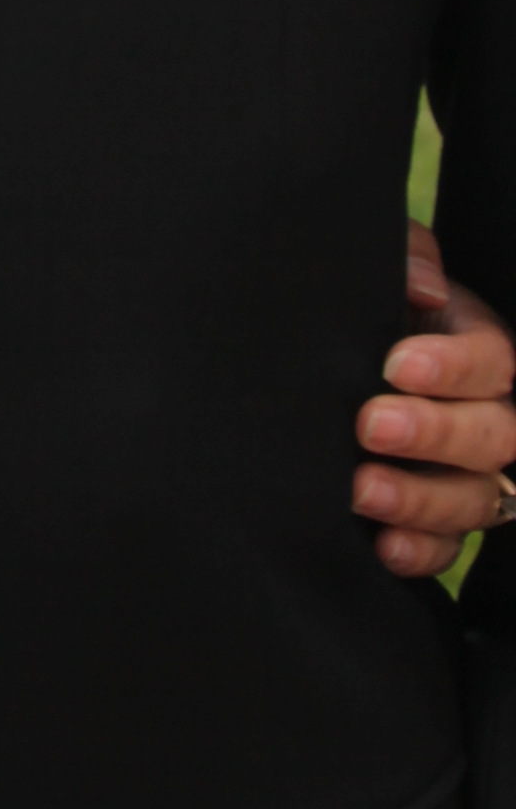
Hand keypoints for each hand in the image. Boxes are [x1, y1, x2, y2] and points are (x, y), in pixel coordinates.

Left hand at [359, 229, 515, 577]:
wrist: (314, 366)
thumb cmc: (358, 307)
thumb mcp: (378, 270)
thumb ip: (406, 257)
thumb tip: (427, 289)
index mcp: (478, 348)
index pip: (493, 360)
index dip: (453, 366)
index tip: (395, 364)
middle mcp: (488, 415)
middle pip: (494, 436)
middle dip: (435, 433)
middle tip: (369, 425)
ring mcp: (469, 474)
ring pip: (475, 498)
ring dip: (421, 499)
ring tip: (360, 489)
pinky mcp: (438, 521)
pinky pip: (448, 548)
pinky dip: (420, 551)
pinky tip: (383, 545)